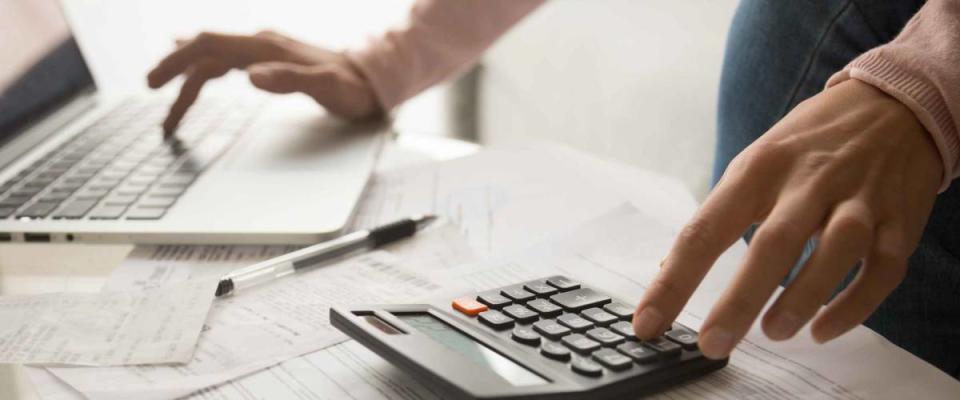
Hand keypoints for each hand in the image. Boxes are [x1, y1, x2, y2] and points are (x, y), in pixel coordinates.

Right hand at [147, 31, 380, 135]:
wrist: (373, 79)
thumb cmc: (352, 88)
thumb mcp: (326, 88)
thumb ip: (290, 80)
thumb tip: (250, 77)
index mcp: (265, 47)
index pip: (207, 46)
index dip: (176, 62)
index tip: (152, 85)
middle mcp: (260, 43)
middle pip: (203, 50)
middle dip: (172, 73)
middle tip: (153, 103)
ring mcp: (264, 50)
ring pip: (213, 58)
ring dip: (187, 80)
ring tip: (168, 108)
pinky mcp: (269, 59)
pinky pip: (226, 60)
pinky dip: (204, 68)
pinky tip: (194, 70)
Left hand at [632, 80, 942, 357]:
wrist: (893, 104)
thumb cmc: (807, 145)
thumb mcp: (755, 164)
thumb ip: (719, 216)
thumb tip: (670, 270)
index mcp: (758, 169)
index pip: (705, 229)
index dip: (674, 282)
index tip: (648, 324)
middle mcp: (808, 181)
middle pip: (772, 243)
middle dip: (740, 300)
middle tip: (713, 343)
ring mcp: (859, 198)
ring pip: (836, 250)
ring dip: (803, 298)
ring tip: (774, 332)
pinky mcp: (900, 219)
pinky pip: (883, 268)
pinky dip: (854, 306)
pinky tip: (824, 330)